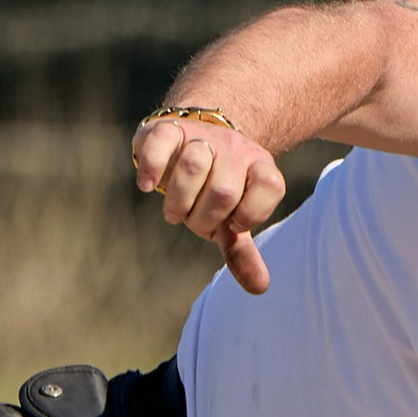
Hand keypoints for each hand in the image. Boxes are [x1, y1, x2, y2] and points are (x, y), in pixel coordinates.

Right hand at [132, 113, 287, 295]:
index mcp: (258, 166)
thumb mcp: (229, 220)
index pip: (269, 189)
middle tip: (195, 218)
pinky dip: (152, 168)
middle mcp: (234, 148)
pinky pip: (160, 143)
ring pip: (193, 164)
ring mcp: (201, 136)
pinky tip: (147, 186)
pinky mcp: (168, 129)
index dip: (249, 215)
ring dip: (178, 200)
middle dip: (204, 218)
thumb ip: (241, 251)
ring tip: (175, 209)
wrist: (193, 139)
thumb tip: (260, 288)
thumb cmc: (212, 188)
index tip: (232, 224)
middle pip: (224, 191)